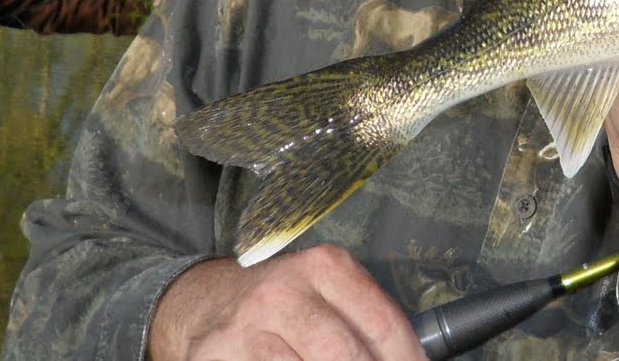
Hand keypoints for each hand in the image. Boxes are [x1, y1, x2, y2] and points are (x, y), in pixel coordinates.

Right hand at [148, 246, 426, 360]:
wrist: (207, 302)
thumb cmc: (283, 304)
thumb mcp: (327, 291)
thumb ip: (366, 319)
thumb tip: (411, 356)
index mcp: (325, 267)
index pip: (382, 323)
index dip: (406, 358)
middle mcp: (283, 292)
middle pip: (343, 353)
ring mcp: (246, 327)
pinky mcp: (215, 356)